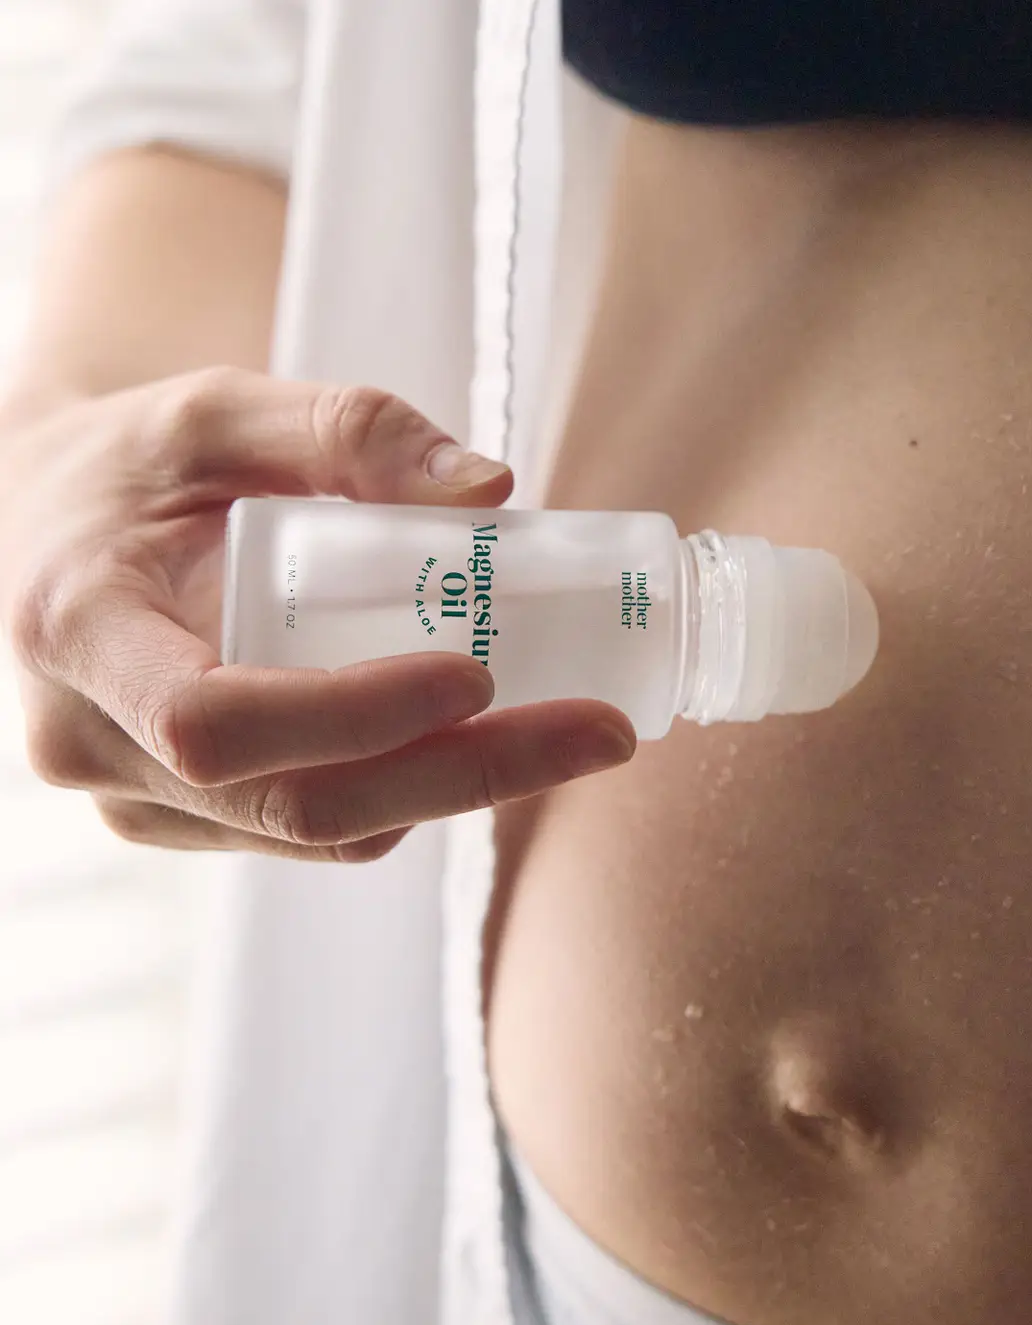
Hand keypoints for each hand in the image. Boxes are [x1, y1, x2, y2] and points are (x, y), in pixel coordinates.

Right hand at [0, 367, 635, 860]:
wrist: (53, 527)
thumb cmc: (133, 462)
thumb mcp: (223, 408)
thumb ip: (351, 430)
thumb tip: (491, 488)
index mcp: (80, 632)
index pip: (216, 722)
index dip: (354, 715)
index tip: (480, 672)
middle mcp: (97, 743)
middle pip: (300, 803)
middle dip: (468, 774)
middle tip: (601, 732)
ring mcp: (143, 800)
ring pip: (324, 832)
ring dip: (460, 788)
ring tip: (572, 729)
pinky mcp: (194, 818)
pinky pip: (323, 829)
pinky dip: (417, 790)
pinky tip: (487, 739)